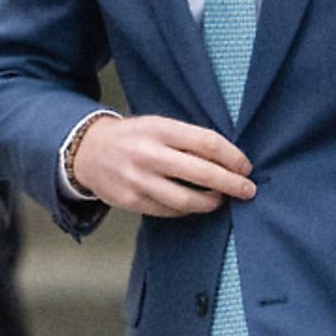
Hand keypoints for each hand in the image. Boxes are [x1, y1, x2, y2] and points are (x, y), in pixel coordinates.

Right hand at [73, 114, 255, 216]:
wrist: (88, 150)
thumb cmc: (135, 137)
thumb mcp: (160, 125)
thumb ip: (189, 139)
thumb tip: (230, 161)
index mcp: (161, 129)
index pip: (208, 143)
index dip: (233, 157)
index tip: (246, 167)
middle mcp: (149, 154)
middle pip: (202, 173)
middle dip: (231, 184)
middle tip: (247, 190)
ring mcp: (138, 180)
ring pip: (186, 199)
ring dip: (211, 202)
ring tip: (221, 199)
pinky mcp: (131, 201)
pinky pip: (169, 211)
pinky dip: (187, 210)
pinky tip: (196, 204)